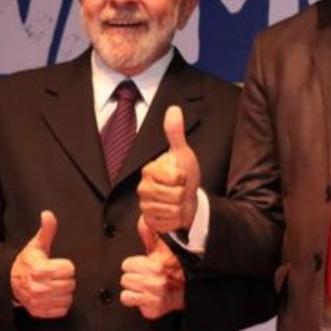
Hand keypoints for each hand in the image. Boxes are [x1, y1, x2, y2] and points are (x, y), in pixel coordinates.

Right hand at [10, 211, 75, 317]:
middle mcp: (38, 287)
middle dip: (66, 279)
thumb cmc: (28, 261)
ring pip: (68, 297)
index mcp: (39, 269)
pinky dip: (60, 304)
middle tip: (55, 276)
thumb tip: (48, 214)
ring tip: (54, 285)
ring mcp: (38, 302)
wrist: (10, 281)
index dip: (66, 266)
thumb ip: (47, 230)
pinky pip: (62, 310)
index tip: (57, 265)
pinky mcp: (39, 312)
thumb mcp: (37, 245)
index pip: (69, 269)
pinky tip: (52, 296)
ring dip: (64, 292)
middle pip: (70, 284)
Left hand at [120, 216, 185, 318]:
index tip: (144, 266)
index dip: (134, 265)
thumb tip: (144, 220)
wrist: (187, 290)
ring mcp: (154, 296)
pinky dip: (135, 300)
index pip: (127, 265)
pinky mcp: (152, 309)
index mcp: (155, 265)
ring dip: (134, 290)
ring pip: (125, 292)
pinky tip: (145, 296)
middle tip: (145, 278)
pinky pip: (130, 301)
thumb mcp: (163, 249)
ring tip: (145, 287)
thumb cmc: (174, 269)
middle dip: (134, 278)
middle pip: (125, 279)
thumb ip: (150, 235)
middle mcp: (155, 281)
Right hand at [138, 105, 200, 233]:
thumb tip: (173, 108)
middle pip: (173, 194)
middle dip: (183, 193)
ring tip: (177, 200)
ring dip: (180, 206)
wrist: (187, 199)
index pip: (174, 176)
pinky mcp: (148, 220)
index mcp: (150, 170)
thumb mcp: (182, 154)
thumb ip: (175, 133)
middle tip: (181, 190)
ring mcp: (144, 204)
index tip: (181, 176)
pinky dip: (175, 218)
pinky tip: (173, 212)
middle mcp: (143, 187)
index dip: (183, 177)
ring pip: (170, 208)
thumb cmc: (185, 175)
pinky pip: (167, 222)